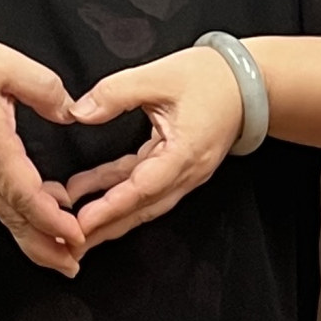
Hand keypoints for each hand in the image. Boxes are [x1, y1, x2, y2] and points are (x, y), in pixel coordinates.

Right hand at [0, 30, 88, 276]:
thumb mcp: (1, 62)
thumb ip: (43, 87)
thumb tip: (71, 111)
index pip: (24, 193)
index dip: (51, 219)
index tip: (76, 235)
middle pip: (15, 218)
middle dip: (46, 246)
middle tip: (74, 264)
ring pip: (6, 215)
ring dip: (35, 238)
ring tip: (63, 256)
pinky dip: (21, 218)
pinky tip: (41, 219)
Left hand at [60, 42, 245, 251]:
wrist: (249, 84)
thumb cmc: (213, 79)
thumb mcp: (159, 76)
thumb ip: (116, 93)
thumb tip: (80, 112)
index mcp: (185, 153)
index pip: (142, 189)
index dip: (110, 208)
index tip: (82, 223)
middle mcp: (187, 172)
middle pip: (141, 209)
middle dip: (105, 228)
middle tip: (71, 243)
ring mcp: (184, 173)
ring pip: (142, 203)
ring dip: (109, 216)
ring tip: (74, 225)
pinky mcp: (178, 167)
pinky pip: (144, 186)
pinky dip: (116, 192)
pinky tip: (87, 191)